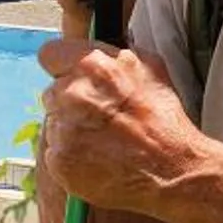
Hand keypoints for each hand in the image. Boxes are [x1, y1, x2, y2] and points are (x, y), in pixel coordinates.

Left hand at [36, 39, 199, 214]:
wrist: (172, 172)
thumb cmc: (164, 121)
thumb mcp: (148, 68)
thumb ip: (112, 55)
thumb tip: (94, 50)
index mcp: (92, 66)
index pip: (50, 54)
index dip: (62, 66)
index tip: (71, 77)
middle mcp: (72, 94)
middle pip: (52, 91)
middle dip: (69, 101)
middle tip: (99, 116)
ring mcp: (62, 129)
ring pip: (53, 122)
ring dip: (70, 128)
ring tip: (103, 140)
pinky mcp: (59, 160)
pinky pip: (54, 151)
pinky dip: (71, 155)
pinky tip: (97, 159)